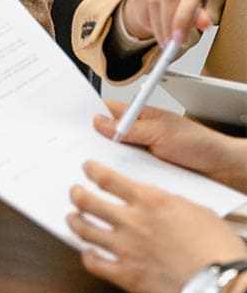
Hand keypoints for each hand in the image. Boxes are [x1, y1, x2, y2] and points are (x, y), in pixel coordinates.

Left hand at [67, 160, 245, 292]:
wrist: (220, 284)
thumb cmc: (215, 248)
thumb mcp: (194, 210)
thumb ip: (167, 204)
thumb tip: (156, 205)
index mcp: (150, 201)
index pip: (109, 180)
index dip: (93, 172)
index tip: (87, 169)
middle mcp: (132, 222)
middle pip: (89, 202)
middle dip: (77, 195)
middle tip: (75, 193)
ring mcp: (126, 249)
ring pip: (86, 231)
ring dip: (75, 222)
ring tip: (73, 219)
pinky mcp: (127, 276)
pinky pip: (95, 264)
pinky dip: (88, 257)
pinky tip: (88, 254)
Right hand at [93, 101, 246, 191]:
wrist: (220, 169)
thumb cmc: (198, 143)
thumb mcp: (161, 132)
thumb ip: (131, 128)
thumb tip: (101, 122)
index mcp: (140, 116)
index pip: (108, 111)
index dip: (90, 114)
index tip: (72, 122)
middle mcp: (139, 135)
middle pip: (107, 136)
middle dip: (94, 141)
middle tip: (78, 148)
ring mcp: (142, 154)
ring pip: (116, 157)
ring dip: (109, 161)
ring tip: (94, 166)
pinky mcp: (146, 173)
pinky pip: (128, 173)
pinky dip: (122, 176)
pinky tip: (115, 180)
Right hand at [121, 0, 212, 47]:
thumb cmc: (190, 0)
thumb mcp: (201, 9)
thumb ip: (202, 16)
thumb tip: (203, 23)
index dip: (184, 17)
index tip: (178, 38)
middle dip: (168, 23)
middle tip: (168, 43)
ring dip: (156, 24)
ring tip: (162, 38)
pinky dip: (143, 17)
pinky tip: (150, 26)